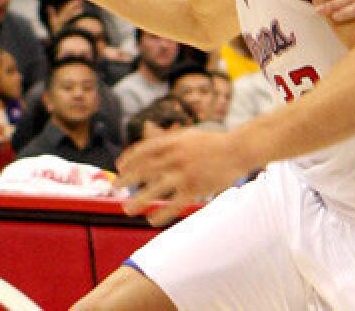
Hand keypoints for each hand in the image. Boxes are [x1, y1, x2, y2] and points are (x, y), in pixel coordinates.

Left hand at [117, 128, 249, 225]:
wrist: (239, 149)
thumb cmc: (213, 142)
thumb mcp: (188, 135)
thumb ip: (168, 138)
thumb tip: (147, 133)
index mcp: (173, 142)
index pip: (143, 151)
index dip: (128, 160)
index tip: (120, 168)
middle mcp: (176, 157)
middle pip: (144, 170)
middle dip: (126, 180)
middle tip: (115, 189)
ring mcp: (185, 173)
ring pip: (155, 190)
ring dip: (139, 201)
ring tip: (127, 209)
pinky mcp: (196, 188)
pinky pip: (173, 205)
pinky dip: (161, 214)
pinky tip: (152, 220)